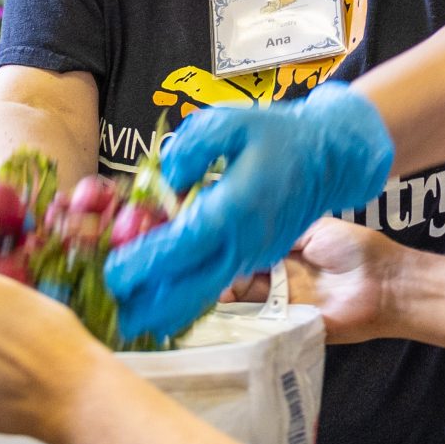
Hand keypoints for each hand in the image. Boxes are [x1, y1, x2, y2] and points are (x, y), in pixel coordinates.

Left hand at [105, 86, 394, 342]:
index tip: (113, 275)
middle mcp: (245, 241)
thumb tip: (168, 180)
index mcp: (235, 208)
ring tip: (136, 321)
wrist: (331, 156)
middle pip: (194, 288)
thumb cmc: (277, 135)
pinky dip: (190, 293)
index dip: (145, 264)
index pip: (182, 245)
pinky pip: (219, 282)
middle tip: (119, 321)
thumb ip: (192, 146)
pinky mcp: (258, 258)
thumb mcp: (230, 122)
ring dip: (171, 308)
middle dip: (153, 307)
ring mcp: (254, 255)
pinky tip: (164, 297)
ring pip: (207, 292)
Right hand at [230, 218, 404, 345]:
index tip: (215, 253)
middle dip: (226, 277)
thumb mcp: (315, 229)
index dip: (234, 256)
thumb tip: (250, 236)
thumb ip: (283, 233)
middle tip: (210, 274)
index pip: (251, 258)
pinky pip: (266, 326)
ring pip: (250, 304)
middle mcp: (284, 282)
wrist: (387, 283)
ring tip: (215, 290)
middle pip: (244, 281)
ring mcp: (288, 307)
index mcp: (288, 257)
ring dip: (231, 298)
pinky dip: (247, 320)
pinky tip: (229, 310)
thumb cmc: (357, 251)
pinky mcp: (294, 327)